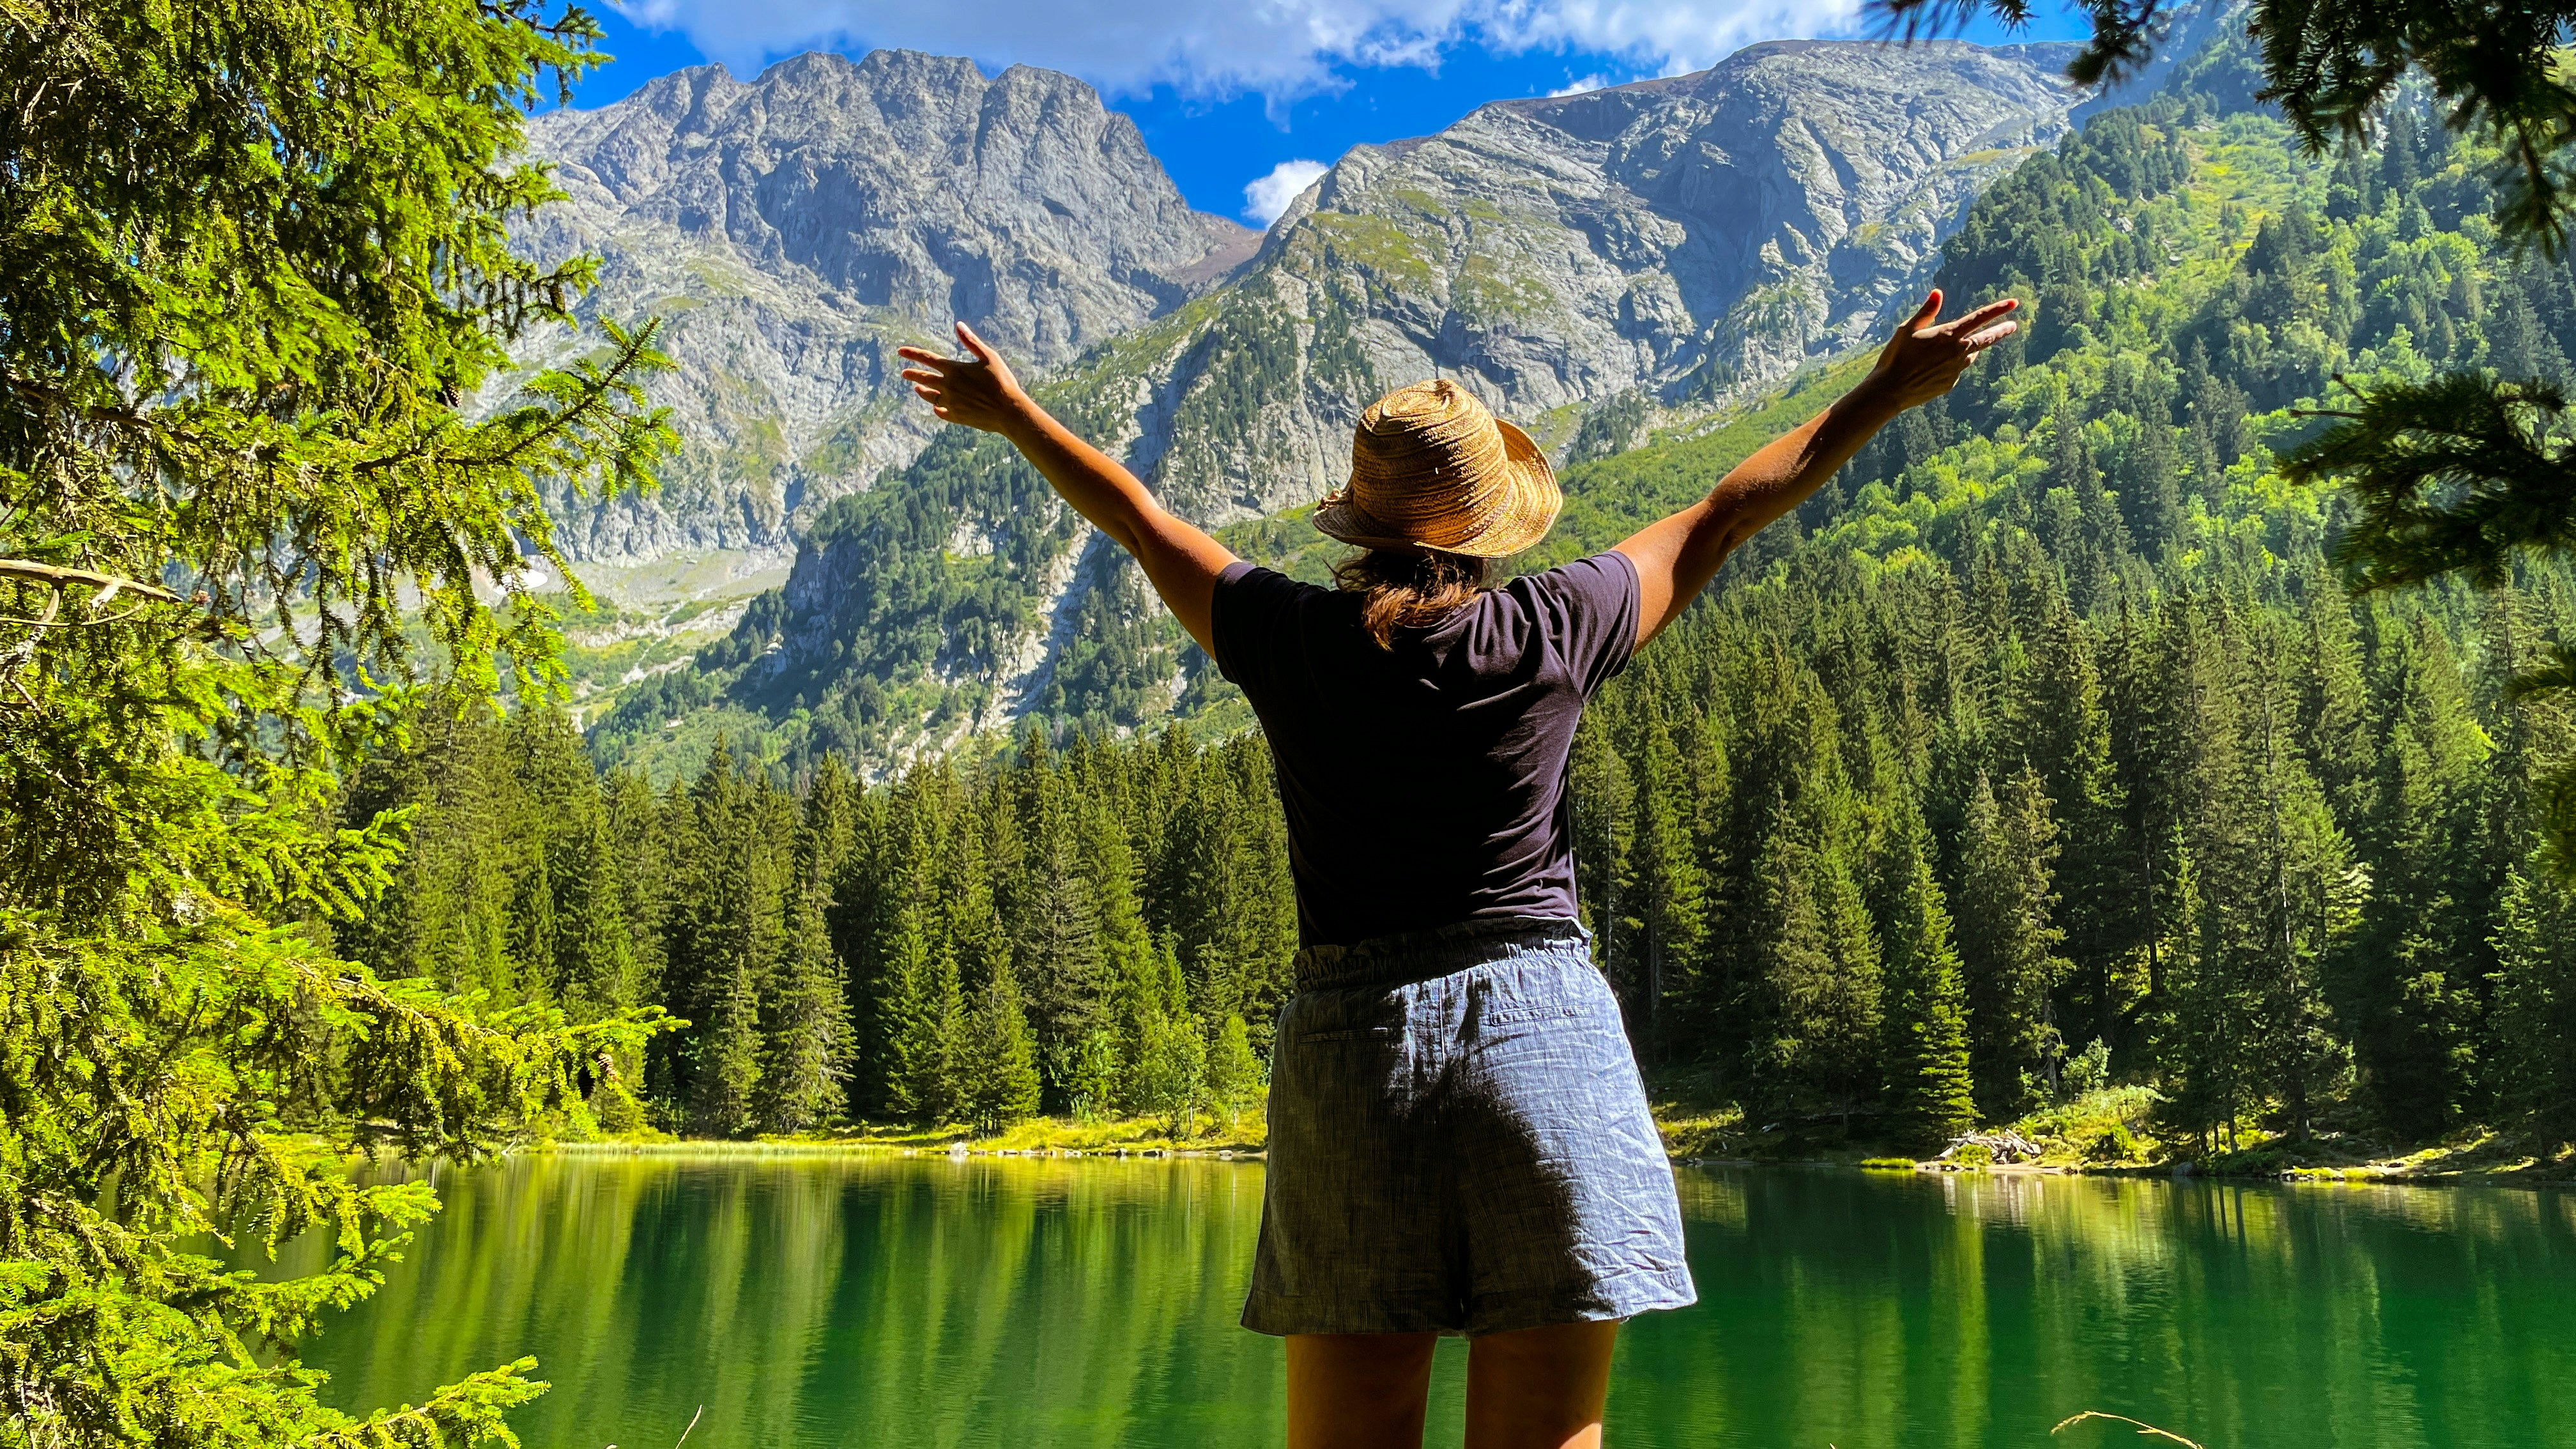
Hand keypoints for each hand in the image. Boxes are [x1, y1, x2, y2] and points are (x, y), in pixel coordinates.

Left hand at [898, 322, 1034, 434]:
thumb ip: (971, 342)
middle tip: (904, 373)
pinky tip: (935, 407)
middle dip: (913, 374)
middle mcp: (948, 386)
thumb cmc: (1002, 381)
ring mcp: (951, 403)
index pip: (927, 359)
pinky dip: (937, 408)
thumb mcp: (989, 357)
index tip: (900, 351)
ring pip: (930, 396)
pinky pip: (941, 412)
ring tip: (917, 389)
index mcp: (954, 369)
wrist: (1008, 411)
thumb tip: (958, 325)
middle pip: (924, 378)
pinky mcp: (956, 417)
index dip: (912, 354)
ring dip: (922, 391)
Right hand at [1860, 289, 2018, 411]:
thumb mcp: (1907, 329)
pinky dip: (1949, 366)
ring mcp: (1956, 370)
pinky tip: (1930, 370)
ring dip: (1967, 350)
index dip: (1998, 309)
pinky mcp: (1951, 384)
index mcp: (1948, 334)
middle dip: (2001, 331)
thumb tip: (1937, 292)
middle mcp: (1957, 352)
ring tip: (1949, 351)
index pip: (1979, 318)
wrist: (1890, 391)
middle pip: (1986, 339)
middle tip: (2012, 326)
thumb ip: (1926, 311)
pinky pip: (1955, 371)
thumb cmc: (1895, 356)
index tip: (2013, 303)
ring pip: (1969, 356)